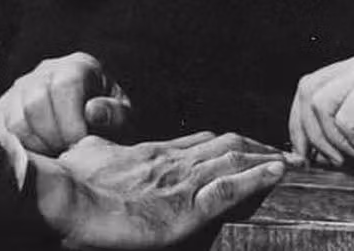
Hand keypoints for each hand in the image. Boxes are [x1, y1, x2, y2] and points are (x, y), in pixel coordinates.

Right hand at [0, 52, 132, 154]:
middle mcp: (45, 70)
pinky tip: (40, 157)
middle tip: (67, 155)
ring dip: (35, 146)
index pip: (63, 86)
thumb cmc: (110, 123)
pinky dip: (20, 148)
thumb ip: (115, 114)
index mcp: (78, 66)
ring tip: (55, 156)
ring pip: (16, 118)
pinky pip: (3, 129)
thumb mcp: (124, 118)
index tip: (80, 144)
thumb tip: (92, 112)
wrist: (94, 127)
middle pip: (34, 102)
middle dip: (52, 137)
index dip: (70, 121)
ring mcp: (21, 87)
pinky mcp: (5, 107)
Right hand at [27, 131, 287, 248]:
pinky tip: (278, 173)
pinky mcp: (185, 210)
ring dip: (266, 159)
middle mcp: (171, 162)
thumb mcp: (86, 156)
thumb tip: (95, 143)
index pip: (199, 143)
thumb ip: (99, 150)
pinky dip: (257, 180)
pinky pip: (229, 189)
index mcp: (150, 153)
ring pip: (233, 162)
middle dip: (257, 148)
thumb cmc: (67, 180)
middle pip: (224, 147)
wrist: (60, 198)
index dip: (227, 144)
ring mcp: (180, 184)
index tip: (248, 145)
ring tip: (293, 160)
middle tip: (285, 152)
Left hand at [288, 48, 353, 167]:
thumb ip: (349, 135)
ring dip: (342, 143)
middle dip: (311, 134)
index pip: (311, 86)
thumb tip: (311, 156)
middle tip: (338, 163)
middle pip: (308, 91)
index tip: (308, 155)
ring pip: (322, 107)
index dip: (300, 122)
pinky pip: (348, 121)